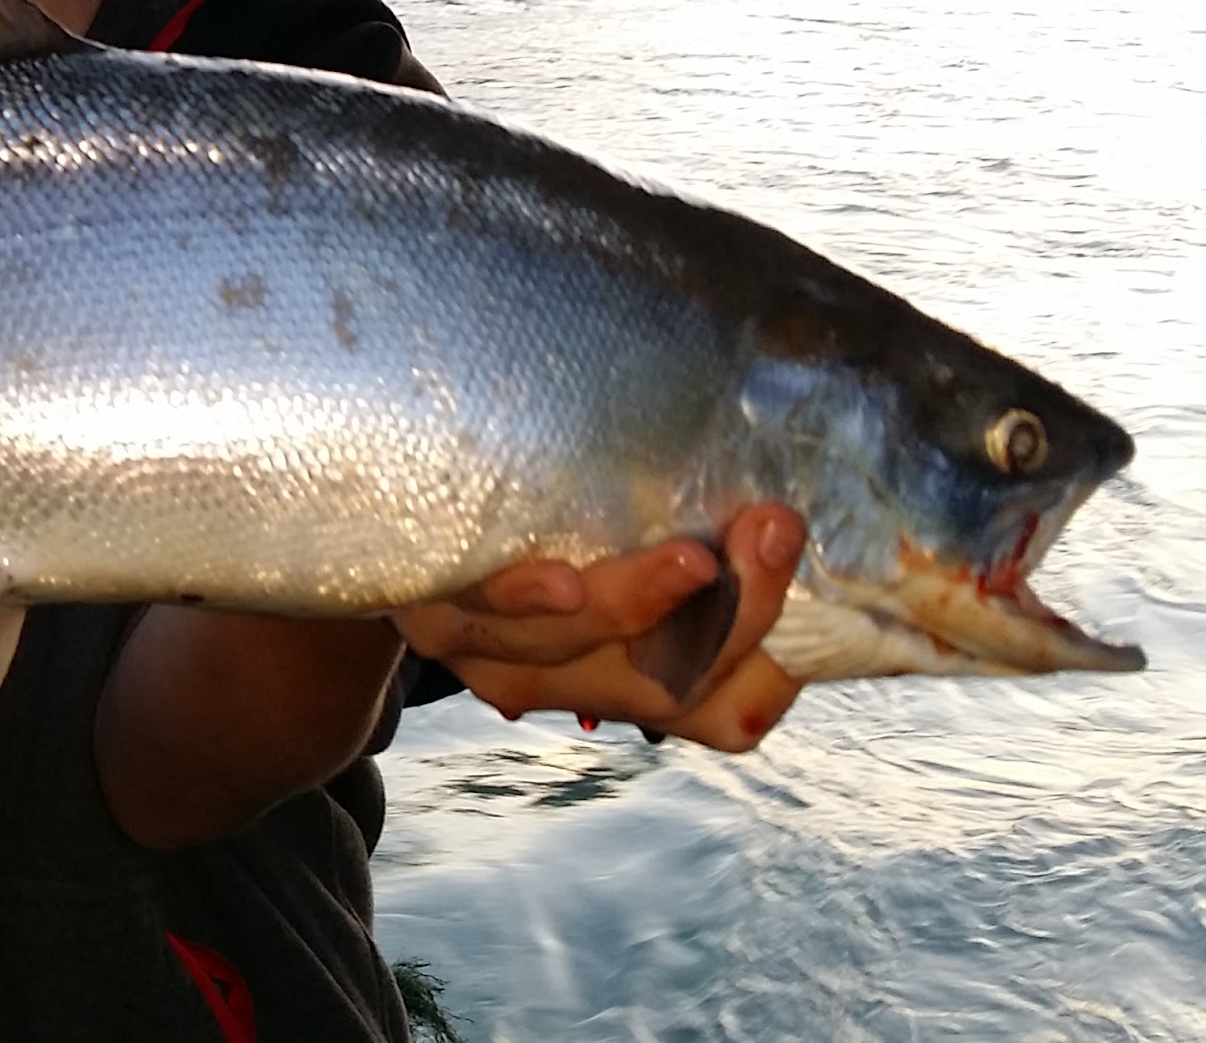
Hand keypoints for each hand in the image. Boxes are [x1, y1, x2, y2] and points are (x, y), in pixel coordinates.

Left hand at [391, 505, 807, 752]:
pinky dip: (526, 598)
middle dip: (731, 617)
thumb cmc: (556, 510)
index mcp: (636, 679)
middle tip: (773, 532)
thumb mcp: (649, 526)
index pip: (722, 708)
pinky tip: (562, 580)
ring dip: (639, 606)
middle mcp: (563, 680)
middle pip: (662, 684)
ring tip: (691, 559)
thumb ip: (723, 531)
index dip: (769, 667)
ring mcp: (487, 646)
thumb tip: (810, 497)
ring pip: (575, 651)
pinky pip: (478, 607)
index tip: (805, 588)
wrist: (396, 507)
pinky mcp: (427, 599)